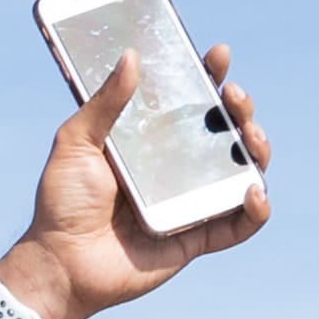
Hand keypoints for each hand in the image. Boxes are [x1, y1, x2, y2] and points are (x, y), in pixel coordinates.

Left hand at [3, 46, 275, 318]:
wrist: (60, 262)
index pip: (190, 100)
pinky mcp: (197, 238)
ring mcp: (190, 201)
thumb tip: (130, 56)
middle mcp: (176, 167)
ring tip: (250, 136)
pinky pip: (239, 225)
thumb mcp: (75, 143)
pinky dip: (256, 210)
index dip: (210, 76)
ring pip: (242, 170)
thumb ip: (102, 103)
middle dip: (240, 107)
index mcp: (151, 140)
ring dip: (257, 149)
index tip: (218, 55)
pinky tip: (253, 191)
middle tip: (234, 95)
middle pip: (225, 130)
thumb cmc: (61, 202)